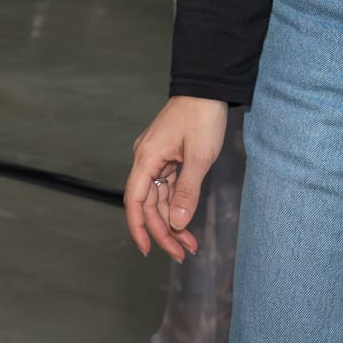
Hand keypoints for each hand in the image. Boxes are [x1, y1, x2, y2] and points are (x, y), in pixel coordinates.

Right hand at [123, 97, 230, 259]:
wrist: (207, 88)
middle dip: (163, 231)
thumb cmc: (201, 117)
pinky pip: (168, 188)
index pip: (135, 201)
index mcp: (147, 159)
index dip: (139, 228)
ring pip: (159, 198)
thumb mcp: (198, 157)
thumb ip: (186, 191)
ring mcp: (157, 159)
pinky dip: (177, 205)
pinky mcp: (168, 158)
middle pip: (148, 204)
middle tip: (182, 254)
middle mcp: (146, 160)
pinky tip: (187, 221)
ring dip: (172, 221)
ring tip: (190, 245)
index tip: (147, 250)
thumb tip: (177, 223)